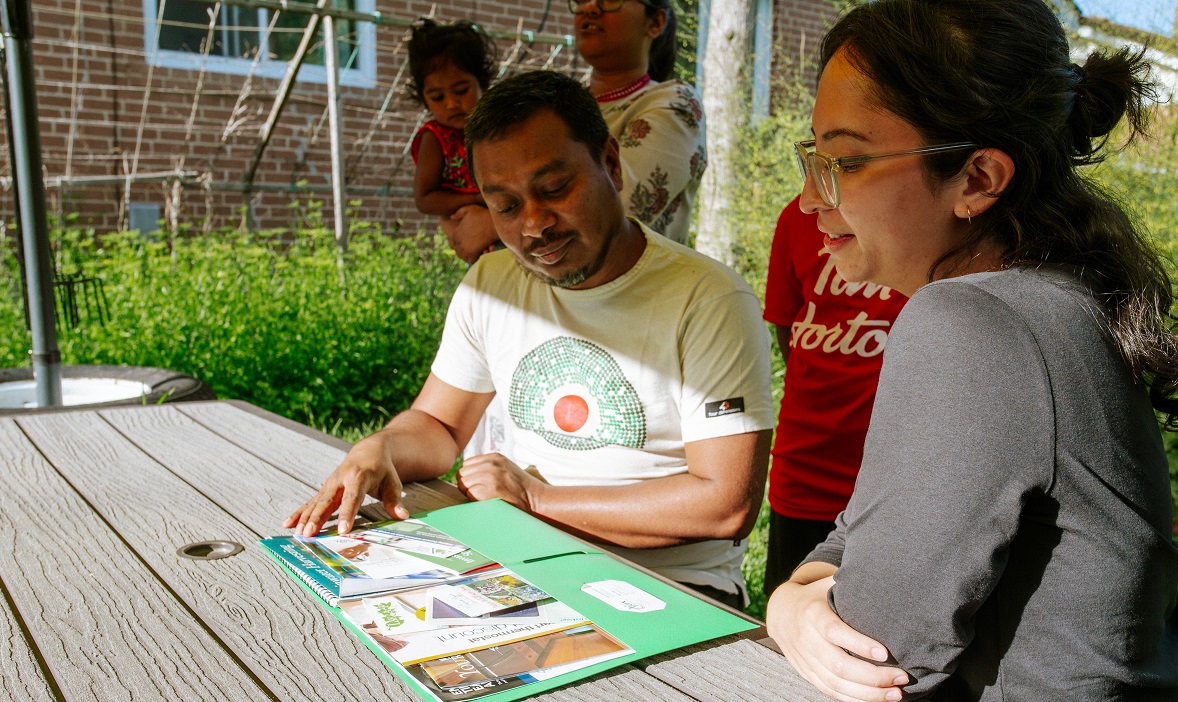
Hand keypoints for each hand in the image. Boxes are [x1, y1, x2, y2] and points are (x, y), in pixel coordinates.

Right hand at [282, 432, 411, 536]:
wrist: (368, 451)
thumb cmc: (382, 469)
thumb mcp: (393, 482)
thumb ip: (395, 500)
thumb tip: (402, 516)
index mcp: (359, 476)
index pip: (352, 498)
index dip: (347, 514)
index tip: (342, 530)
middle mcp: (340, 480)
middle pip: (328, 501)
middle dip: (318, 518)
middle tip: (309, 535)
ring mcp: (330, 484)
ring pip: (316, 503)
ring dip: (306, 518)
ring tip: (298, 534)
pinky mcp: (325, 489)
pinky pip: (310, 502)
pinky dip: (299, 513)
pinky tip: (288, 524)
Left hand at [442, 205, 498, 263]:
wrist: (494, 222)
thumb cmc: (483, 214)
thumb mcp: (469, 209)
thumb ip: (459, 212)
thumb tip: (451, 217)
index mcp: (457, 232)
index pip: (452, 242)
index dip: (456, 244)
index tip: (462, 244)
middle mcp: (460, 241)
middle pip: (457, 251)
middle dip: (461, 251)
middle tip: (468, 251)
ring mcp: (466, 247)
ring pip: (463, 256)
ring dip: (467, 256)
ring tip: (472, 254)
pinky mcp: (474, 252)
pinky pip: (471, 259)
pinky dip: (473, 259)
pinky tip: (476, 255)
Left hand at [455, 453, 544, 511]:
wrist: (537, 498)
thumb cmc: (520, 488)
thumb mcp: (505, 468)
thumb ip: (487, 466)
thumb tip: (463, 474)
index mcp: (495, 457)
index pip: (466, 464)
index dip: (469, 476)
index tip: (478, 485)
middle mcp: (492, 463)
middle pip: (462, 474)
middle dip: (467, 485)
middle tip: (479, 493)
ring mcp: (492, 475)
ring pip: (464, 484)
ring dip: (470, 493)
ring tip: (484, 498)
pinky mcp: (493, 489)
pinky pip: (471, 494)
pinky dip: (475, 500)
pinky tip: (487, 502)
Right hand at [767, 575, 907, 701]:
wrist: (781, 611)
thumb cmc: (815, 596)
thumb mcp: (828, 585)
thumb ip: (851, 583)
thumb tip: (885, 579)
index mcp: (813, 614)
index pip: (835, 632)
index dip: (860, 644)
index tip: (886, 653)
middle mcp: (807, 639)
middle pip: (839, 665)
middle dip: (873, 676)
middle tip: (902, 677)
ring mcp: (806, 659)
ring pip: (836, 683)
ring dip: (867, 693)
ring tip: (895, 693)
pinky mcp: (807, 673)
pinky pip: (830, 691)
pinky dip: (853, 699)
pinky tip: (875, 699)